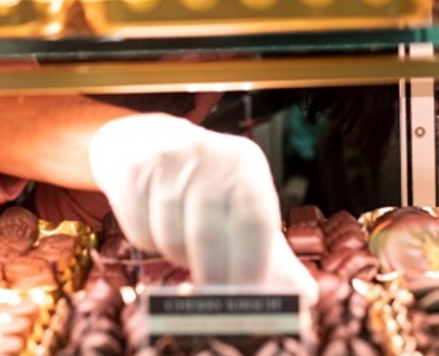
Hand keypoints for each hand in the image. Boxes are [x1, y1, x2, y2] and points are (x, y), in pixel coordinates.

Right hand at [88, 113, 316, 301]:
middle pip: (209, 234)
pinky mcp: (133, 172)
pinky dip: (150, 244)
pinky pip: (141, 232)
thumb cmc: (205, 184)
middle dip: (212, 274)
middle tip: (214, 296)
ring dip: (179, 257)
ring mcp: (167, 161)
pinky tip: (159, 227)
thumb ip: (274, 253)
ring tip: (187, 250)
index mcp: (245, 162)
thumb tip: (306, 296)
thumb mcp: (244, 205)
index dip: (250, 264)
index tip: (247, 297)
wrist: (146, 141)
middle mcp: (208, 154)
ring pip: (172, 237)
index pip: (254, 219)